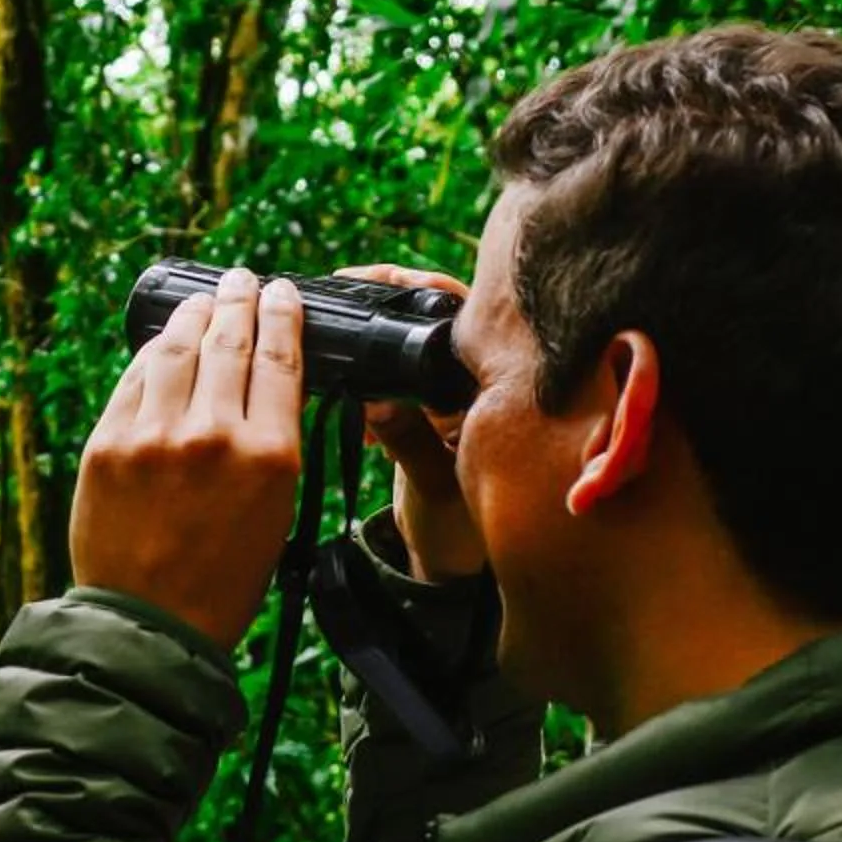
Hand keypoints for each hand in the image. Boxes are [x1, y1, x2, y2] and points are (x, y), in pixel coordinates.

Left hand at [70, 268, 304, 649]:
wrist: (149, 624)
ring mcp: (153, 435)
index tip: (281, 293)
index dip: (281, 314)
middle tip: (244, 281)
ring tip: (206, 300)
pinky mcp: (107, 442)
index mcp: (269, 456)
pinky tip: (165, 343)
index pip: (279, 358)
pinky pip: (135, 378)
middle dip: (240, 300)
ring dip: (196, 314)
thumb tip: (269, 380)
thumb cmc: (223, 577)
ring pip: (177, 345)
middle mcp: (212, 434)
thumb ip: (274, 442)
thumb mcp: (277, 511)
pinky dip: (155, 353)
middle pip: (229, 339)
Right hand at [337, 263, 486, 581]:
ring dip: (380, 327)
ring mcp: (461, 389)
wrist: (447, 561)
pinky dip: (376, 365)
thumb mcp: (434, 486)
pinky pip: (406, 364)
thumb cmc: (458, 532)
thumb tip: (374, 401)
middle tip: (345, 283)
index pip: (470, 315)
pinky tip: (349, 384)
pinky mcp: (434, 403)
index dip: (422, 287)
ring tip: (338, 321)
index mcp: (502, 391)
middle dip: (392, 293)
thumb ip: (409, 440)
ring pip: (421, 334)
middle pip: (443, 312)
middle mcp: (487, 380)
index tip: (375, 279)